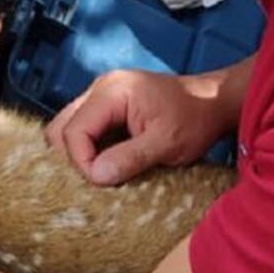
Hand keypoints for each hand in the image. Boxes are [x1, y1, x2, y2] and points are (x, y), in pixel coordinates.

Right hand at [45, 70, 230, 185]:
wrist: (213, 101)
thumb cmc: (194, 119)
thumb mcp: (167, 143)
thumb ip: (130, 157)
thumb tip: (95, 176)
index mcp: (112, 92)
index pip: (74, 130)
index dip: (80, 161)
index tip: (100, 184)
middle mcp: (100, 89)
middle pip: (61, 127)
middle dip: (72, 158)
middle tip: (94, 181)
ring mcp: (101, 96)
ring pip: (68, 128)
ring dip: (79, 154)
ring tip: (99, 175)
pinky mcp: (107, 107)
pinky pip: (84, 129)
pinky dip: (89, 149)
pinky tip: (106, 165)